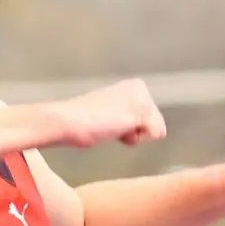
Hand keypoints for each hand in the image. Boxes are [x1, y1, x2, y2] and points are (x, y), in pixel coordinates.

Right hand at [48, 79, 166, 148]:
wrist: (68, 121)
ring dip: (133, 137)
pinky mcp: (141, 109)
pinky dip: (134, 139)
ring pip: (156, 132)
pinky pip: (155, 136)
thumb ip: (126, 118)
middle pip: (156, 126)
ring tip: (111, 126)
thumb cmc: (82, 123)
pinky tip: (115, 128)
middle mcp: (140, 87)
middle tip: (109, 125)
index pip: (150, 121)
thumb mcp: (111, 116)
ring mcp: (142, 97)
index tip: (109, 122)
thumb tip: (133, 128)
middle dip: (134, 133)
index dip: (129, 130)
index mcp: (134, 86)